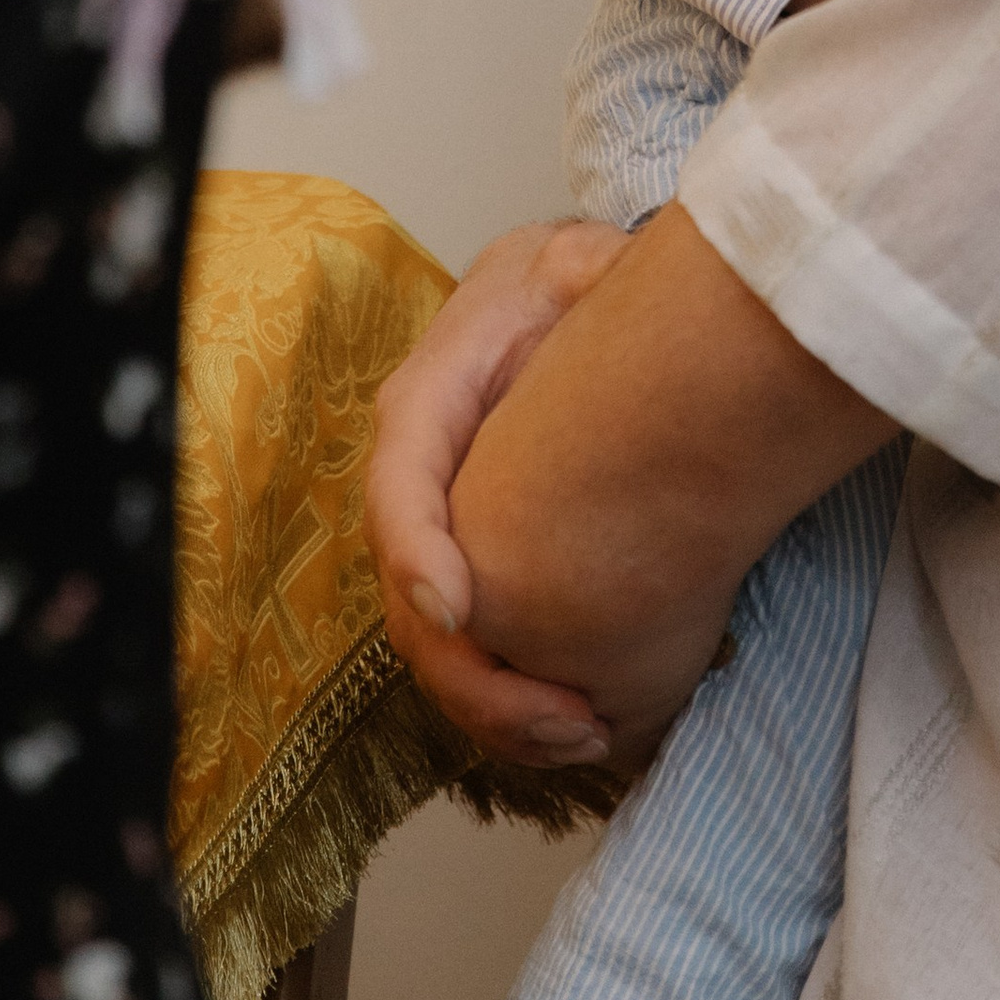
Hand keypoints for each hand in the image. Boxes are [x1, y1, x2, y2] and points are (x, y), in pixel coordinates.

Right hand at [369, 219, 630, 763]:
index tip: (464, 610)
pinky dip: (516, 707)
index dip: (417, 552)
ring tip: (587, 734)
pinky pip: (476, 656)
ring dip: (500, 711)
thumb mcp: (576, 265)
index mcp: (427, 405)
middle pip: (411, 601)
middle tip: (572, 715)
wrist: (564, 302)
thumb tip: (599, 286)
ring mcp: (443, 537)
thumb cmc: (567, 286)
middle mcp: (419, 485)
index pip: (400, 485)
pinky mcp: (481, 571)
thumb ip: (586, 278)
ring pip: (438, 649)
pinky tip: (587, 727)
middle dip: (478, 676)